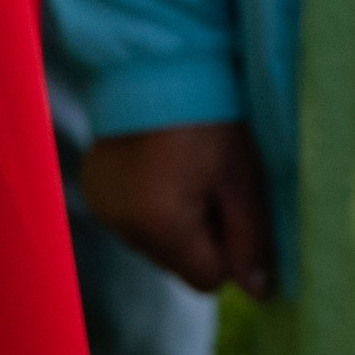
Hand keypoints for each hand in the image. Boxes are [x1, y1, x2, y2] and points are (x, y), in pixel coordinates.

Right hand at [80, 119, 276, 295]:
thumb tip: (262, 295)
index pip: (207, 281)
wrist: (158, 59)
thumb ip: (250, 240)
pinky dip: (147, 206)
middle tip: (207, 180)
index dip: (227, 249)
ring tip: (180, 169)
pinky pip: (131, 221)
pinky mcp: (92, 191)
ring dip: (172, 222)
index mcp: (161, 226)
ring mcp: (103, 210)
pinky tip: (155, 168)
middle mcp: (124, 227)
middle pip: (178, 265)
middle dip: (198, 236)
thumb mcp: (241, 178)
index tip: (230, 204)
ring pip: (154, 245)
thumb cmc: (211, 116)